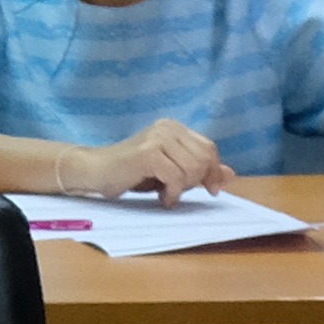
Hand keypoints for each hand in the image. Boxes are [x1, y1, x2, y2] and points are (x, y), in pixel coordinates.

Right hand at [68, 120, 232, 198]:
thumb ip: (199, 170)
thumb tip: (230, 174)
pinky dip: (172, 193)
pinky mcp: (148, 153)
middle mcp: (166, 127)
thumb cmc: (130, 172)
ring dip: (183, 188)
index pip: (209, 148)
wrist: (94, 171)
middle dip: (196, 181)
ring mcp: (157, 138)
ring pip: (193, 168)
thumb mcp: (170, 171)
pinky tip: (161, 196)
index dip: (212, 171)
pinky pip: (177, 177)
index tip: (209, 189)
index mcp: (173, 127)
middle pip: (204, 158)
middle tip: (177, 190)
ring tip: (166, 192)